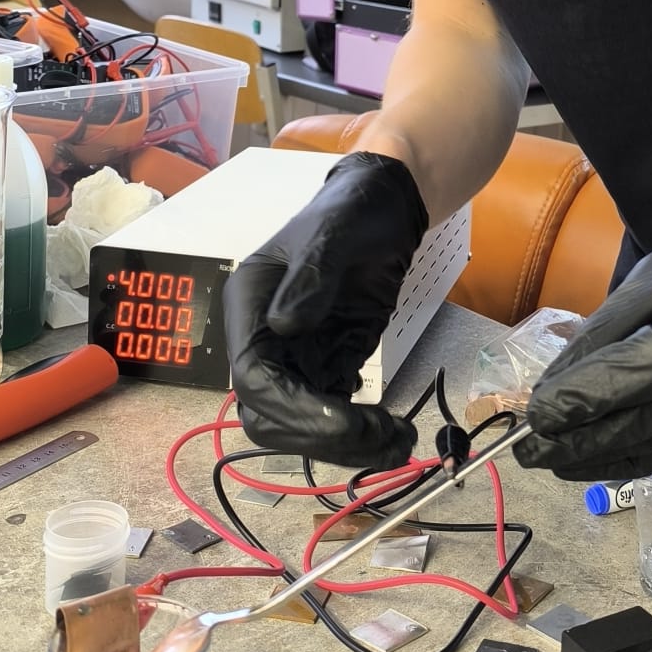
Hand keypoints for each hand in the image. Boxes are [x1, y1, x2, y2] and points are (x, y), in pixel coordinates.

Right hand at [223, 151, 428, 468]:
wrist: (386, 208)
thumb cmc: (353, 211)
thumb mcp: (334, 232)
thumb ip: (311, 275)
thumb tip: (284, 326)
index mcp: (251, 306)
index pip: (252, 377)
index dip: (292, 407)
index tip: (344, 417)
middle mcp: (266, 340)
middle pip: (271, 415)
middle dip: (321, 434)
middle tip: (381, 432)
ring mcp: (297, 358)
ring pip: (303, 426)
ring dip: (347, 444)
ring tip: (400, 440)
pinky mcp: (329, 365)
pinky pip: (333, 415)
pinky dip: (361, 434)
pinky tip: (396, 431)